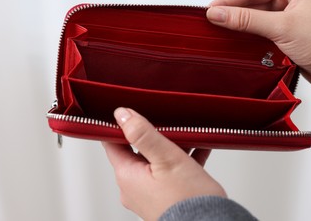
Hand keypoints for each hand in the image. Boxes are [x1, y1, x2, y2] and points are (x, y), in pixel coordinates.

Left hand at [103, 108, 226, 220]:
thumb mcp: (166, 158)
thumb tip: (122, 114)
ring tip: (187, 135)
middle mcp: (133, 187)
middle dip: (151, 135)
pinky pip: (169, 172)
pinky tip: (198, 148)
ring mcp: (149, 193)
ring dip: (169, 147)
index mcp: (127, 176)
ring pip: (155, 160)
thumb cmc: (188, 199)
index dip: (120, 126)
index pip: (113, 143)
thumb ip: (142, 134)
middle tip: (166, 122)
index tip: (131, 112)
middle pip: (135, 151)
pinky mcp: (164, 197)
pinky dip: (181, 159)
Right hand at [206, 0, 310, 87]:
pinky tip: (234, 39)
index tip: (210, 9)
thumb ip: (247, 20)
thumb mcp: (282, 27)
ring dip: (239, 24)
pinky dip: (248, 35)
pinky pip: (260, 30)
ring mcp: (287, 16)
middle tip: (210, 21)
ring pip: (256, 17)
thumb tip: (217, 14)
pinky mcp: (285, 33)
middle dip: (232, 11)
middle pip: (253, 2)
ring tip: (217, 30)